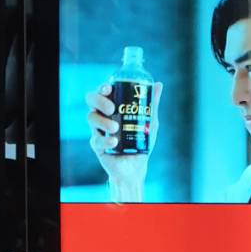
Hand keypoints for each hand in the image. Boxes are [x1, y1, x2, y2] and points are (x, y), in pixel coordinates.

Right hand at [85, 79, 162, 199]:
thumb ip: (152, 104)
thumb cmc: (140, 142)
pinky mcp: (97, 146)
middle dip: (99, 101)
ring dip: (103, 121)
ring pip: (92, 118)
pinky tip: (114, 142)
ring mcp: (98, 131)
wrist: (136, 167)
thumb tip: (159, 84)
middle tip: (112, 108)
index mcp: (112, 108)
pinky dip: (105, 140)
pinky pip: (96, 140)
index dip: (102, 88)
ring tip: (115, 128)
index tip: (109, 88)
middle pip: (91, 102)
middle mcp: (102, 116)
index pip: (102, 93)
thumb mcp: (149, 122)